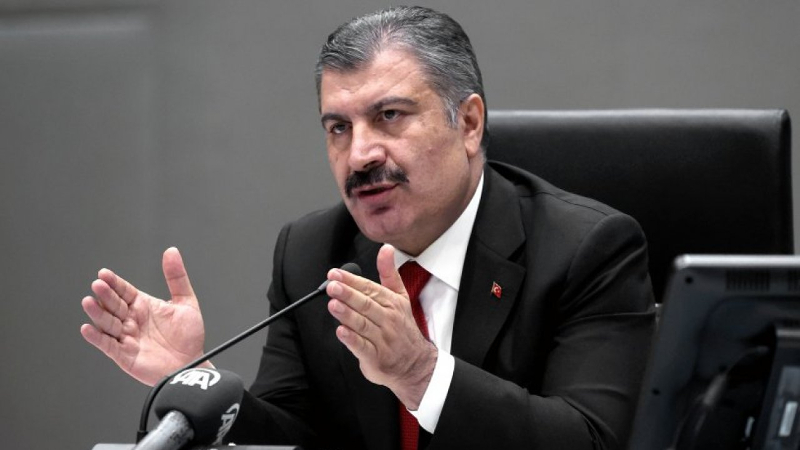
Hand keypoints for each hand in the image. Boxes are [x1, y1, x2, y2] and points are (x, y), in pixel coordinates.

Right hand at [80, 247, 205, 385]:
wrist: (193, 363)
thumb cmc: (189, 336)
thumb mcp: (186, 302)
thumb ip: (176, 277)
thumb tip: (171, 252)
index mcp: (143, 306)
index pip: (124, 291)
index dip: (114, 283)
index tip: (104, 273)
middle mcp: (132, 320)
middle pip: (114, 305)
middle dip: (105, 295)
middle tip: (98, 285)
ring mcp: (127, 337)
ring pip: (107, 323)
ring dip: (97, 313)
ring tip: (88, 302)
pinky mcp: (124, 355)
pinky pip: (108, 345)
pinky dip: (97, 338)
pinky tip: (88, 328)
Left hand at [326, 244, 436, 409]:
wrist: (415, 363)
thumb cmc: (403, 328)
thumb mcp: (400, 297)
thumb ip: (389, 273)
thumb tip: (386, 249)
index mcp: (391, 303)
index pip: (370, 288)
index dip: (351, 281)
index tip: (335, 274)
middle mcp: (387, 320)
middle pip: (366, 305)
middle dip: (348, 294)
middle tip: (332, 286)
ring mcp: (382, 339)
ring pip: (362, 324)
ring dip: (347, 314)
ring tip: (333, 304)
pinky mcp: (375, 357)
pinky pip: (362, 347)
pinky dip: (352, 339)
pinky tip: (341, 331)